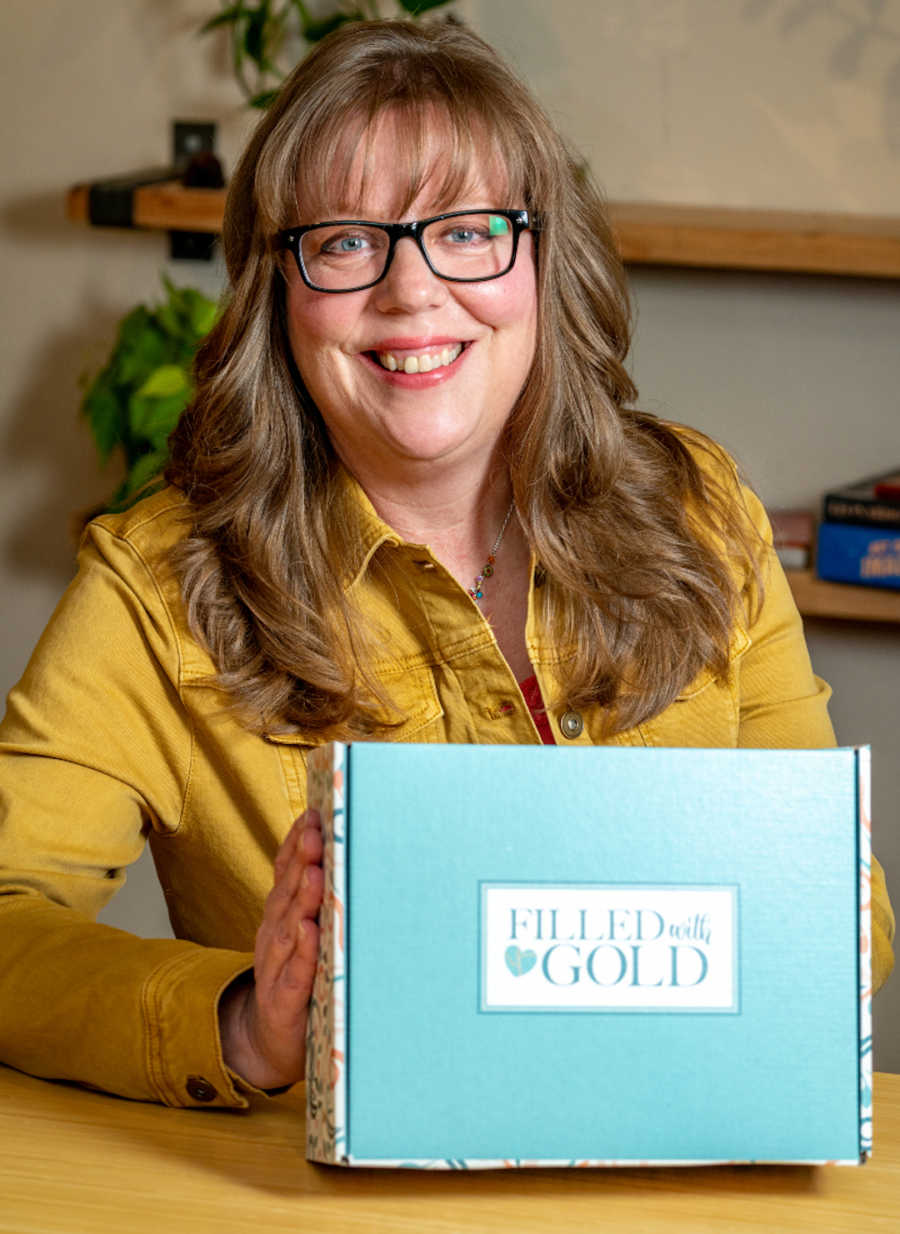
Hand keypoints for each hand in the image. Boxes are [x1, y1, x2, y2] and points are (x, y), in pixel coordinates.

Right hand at [219, 810, 323, 1089]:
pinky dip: (301, 953)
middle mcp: (275, 934)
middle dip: (302, 860)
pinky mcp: (284, 1001)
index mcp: (281, 914)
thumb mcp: (302, 932)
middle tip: (317, 833)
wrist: (266, 1040)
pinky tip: (309, 935)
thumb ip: (314, 897)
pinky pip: (293, 974)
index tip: (315, 814)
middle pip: (287, 892)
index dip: (297, 842)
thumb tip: (339, 853)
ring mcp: (276, 967)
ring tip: (315, 875)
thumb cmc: (295, 978)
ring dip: (301, 900)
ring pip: (288, 928)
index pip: (286, 872)